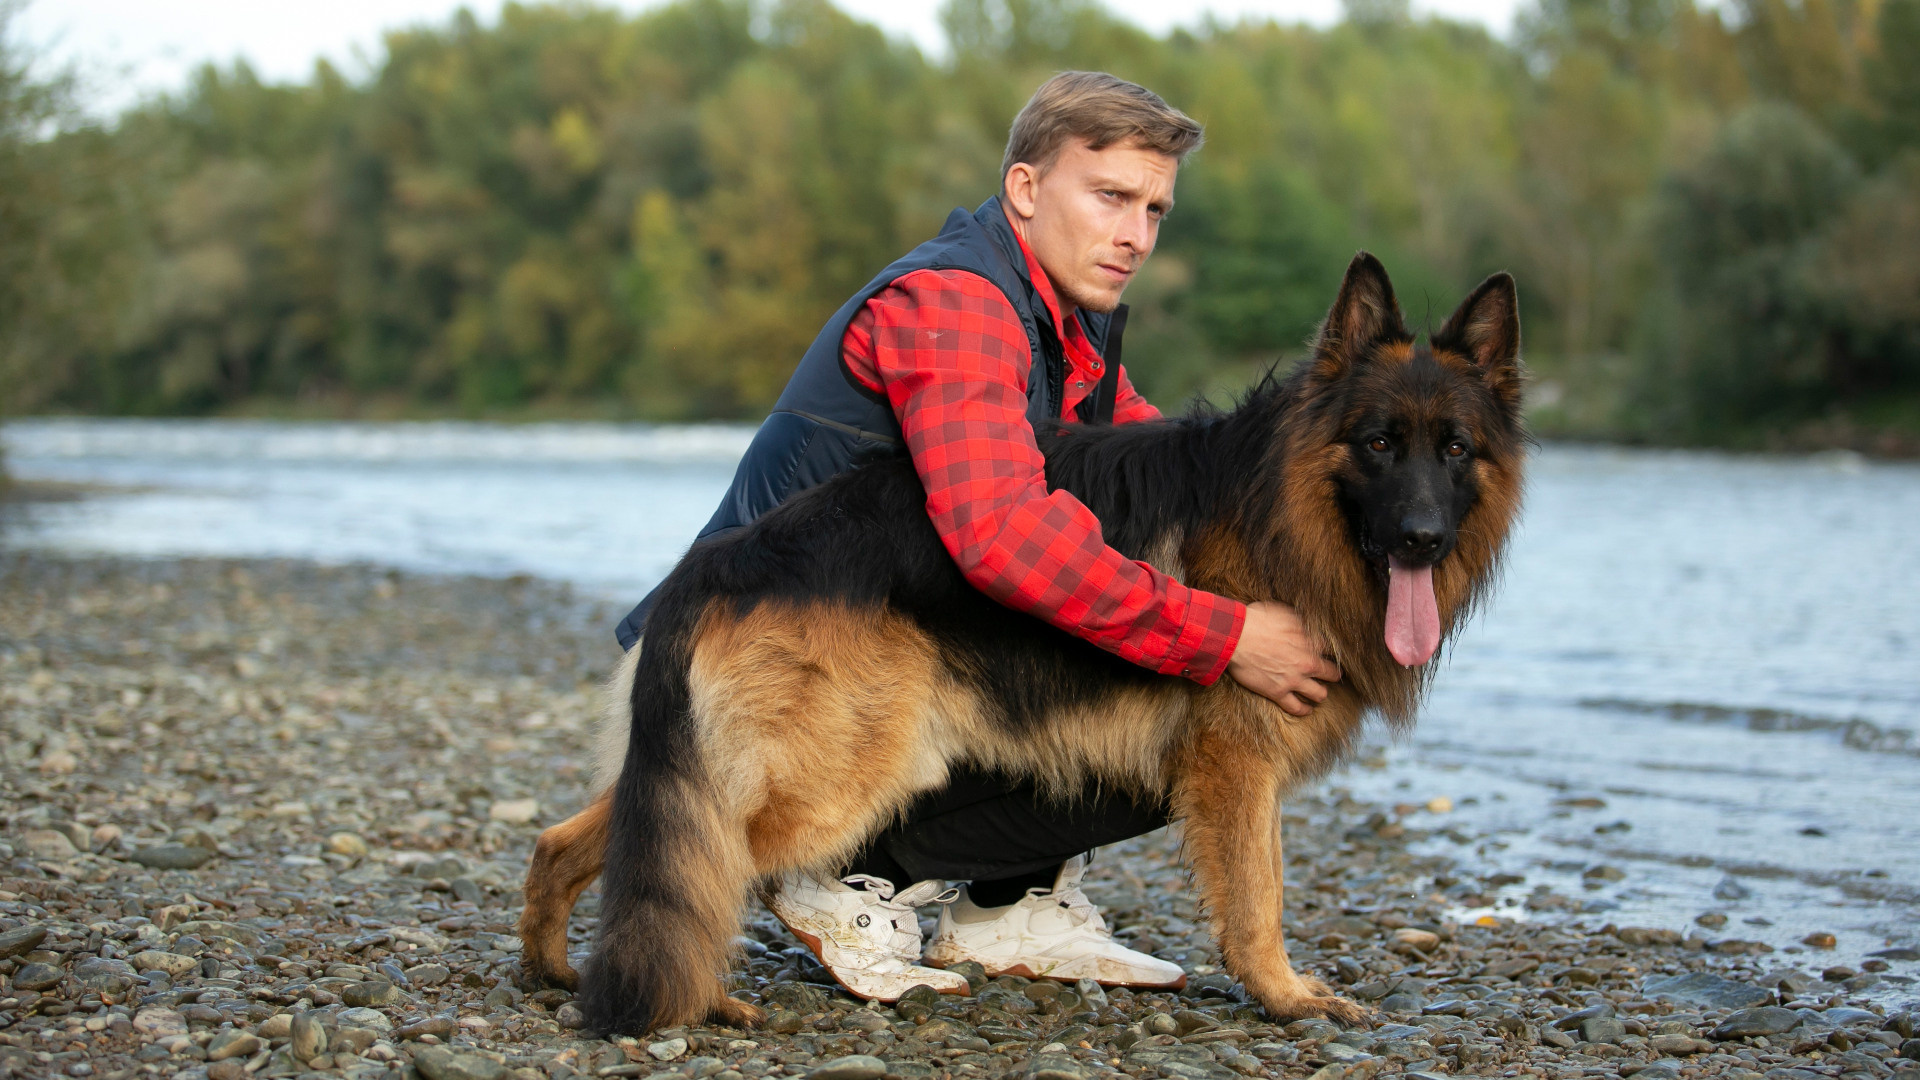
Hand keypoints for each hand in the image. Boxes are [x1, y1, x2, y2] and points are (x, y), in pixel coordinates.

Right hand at [1225, 601, 1342, 715]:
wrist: (1235, 637)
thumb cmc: (1257, 621)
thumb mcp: (1284, 613)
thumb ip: (1300, 622)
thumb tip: (1307, 624)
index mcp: (1310, 642)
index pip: (1331, 649)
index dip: (1330, 651)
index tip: (1327, 652)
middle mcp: (1307, 663)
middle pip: (1332, 674)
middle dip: (1333, 674)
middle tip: (1330, 675)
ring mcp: (1293, 680)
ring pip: (1320, 694)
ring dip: (1321, 693)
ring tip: (1319, 693)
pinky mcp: (1278, 692)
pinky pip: (1297, 708)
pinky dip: (1304, 710)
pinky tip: (1307, 709)